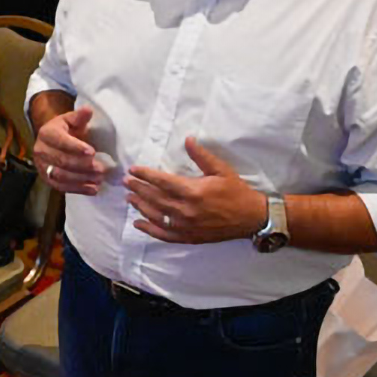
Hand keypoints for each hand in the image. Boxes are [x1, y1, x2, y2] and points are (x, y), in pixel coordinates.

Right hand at [32, 107, 103, 195]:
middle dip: (82, 166)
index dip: (76, 147)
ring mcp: (42, 166)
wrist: (51, 141)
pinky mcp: (47, 179)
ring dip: (81, 179)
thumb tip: (88, 110)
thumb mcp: (71, 120)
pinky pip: (61, 187)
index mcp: (46, 133)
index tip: (92, 152)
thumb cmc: (65, 129)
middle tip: (101, 168)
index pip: (60, 141)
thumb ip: (79, 117)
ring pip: (60, 176)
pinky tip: (93, 189)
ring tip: (99, 179)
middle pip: (61, 161)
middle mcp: (40, 150)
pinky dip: (78, 189)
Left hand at [125, 136, 265, 243]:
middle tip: (126, 181)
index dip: (145, 175)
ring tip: (129, 198)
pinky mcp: (189, 237)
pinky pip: (164, 235)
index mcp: (193, 191)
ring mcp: (186, 226)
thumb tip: (188, 139)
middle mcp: (186, 210)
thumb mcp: (221, 170)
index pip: (162, 182)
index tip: (133, 169)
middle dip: (139, 189)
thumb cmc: (236, 191)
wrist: (251, 218)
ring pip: (156, 216)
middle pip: (155, 198)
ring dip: (140, 206)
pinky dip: (149, 230)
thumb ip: (201, 156)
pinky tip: (138, 224)